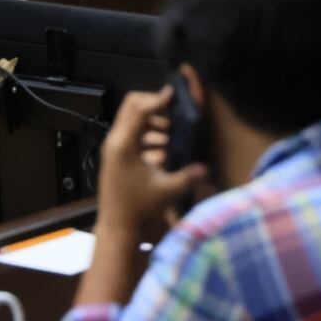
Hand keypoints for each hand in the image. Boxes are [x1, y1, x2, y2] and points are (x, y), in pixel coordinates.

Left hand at [94, 87, 207, 243]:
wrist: (117, 227)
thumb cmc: (139, 208)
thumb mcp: (166, 191)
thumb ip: (188, 177)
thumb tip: (207, 168)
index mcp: (124, 145)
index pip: (140, 109)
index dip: (159, 99)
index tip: (175, 94)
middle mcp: (115, 141)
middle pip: (132, 106)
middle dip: (155, 105)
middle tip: (175, 113)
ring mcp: (113, 147)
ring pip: (131, 118)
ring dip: (152, 119)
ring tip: (170, 134)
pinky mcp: (116, 154)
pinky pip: (131, 132)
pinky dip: (147, 132)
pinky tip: (163, 148)